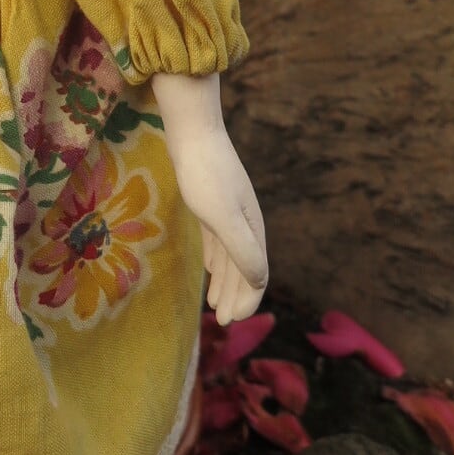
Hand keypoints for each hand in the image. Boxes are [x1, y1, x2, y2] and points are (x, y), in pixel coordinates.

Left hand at [150, 72, 267, 324]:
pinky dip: (215, 261)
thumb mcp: (223, 218)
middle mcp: (245, 223)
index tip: (232, 320)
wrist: (193, 134)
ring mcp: (229, 212)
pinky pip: (217, 241)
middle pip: (244, 268)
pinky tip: (209, 270)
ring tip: (216, 305)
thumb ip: (242, 250)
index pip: (256, 273)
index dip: (247, 299)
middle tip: (223, 321)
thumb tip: (260, 280)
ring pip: (230, 257)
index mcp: (253, 228)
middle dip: (236, 296)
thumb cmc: (206, 176)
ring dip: (225, 282)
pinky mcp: (211, 203)